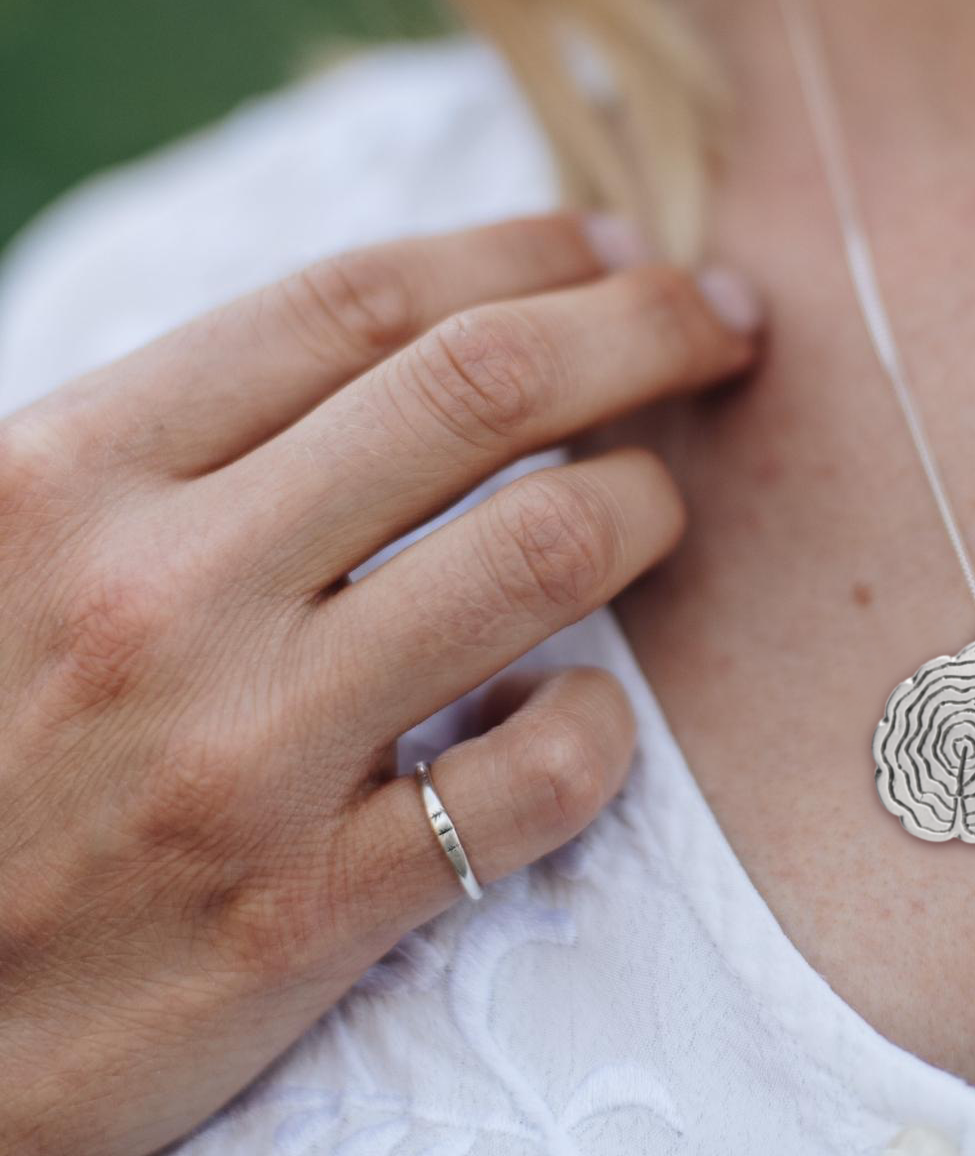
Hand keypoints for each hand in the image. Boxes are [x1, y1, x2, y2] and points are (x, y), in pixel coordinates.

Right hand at [0, 213, 759, 1155]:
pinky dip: (600, 726)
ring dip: (643, 502)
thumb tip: (401, 336)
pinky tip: (583, 711)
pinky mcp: (307, 912)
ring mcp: (244, 757)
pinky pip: (538, 782)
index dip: (518, 249)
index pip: (355, 302)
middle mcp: (162, 594)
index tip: (607, 243)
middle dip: (641, 325)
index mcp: (70, 472)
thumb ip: (173, 439)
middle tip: (723, 319)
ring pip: (540, 558)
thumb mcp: (7, 545)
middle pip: (480, 389)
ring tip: (658, 500)